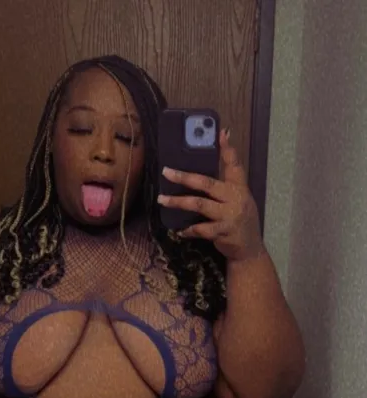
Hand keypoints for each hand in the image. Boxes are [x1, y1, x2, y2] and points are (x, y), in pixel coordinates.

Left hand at [157, 129, 264, 261]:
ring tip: (162, 200)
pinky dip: (188, 230)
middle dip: (185, 177)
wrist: (250, 250)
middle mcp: (236, 199)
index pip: (235, 165)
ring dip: (178, 202)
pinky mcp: (223, 233)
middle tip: (166, 172)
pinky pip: (200, 229)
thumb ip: (224, 188)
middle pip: (207, 183)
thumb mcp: (239, 201)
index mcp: (240, 188)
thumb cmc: (239, 223)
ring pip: (199, 205)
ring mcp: (229, 216)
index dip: (228, 149)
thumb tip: (200, 177)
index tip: (221, 132)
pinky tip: (180, 231)